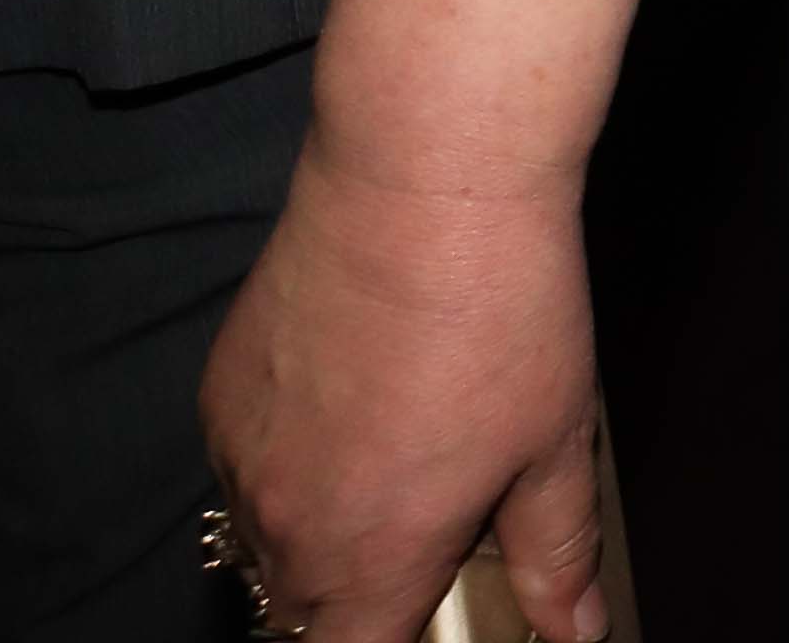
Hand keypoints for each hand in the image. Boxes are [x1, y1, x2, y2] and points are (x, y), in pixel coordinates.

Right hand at [201, 167, 619, 642]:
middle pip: (304, 607)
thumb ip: (554, 554)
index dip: (388, 638)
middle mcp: (288, 528)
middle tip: (426, 523)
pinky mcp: (216, 399)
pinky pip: (241, 467)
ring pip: (266, 539)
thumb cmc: (501, 315)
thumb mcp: (556, 446)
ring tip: (389, 455)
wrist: (421, 189)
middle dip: (358, 592)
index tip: (424, 607)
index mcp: (372, 559)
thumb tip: (573, 628)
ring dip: (317, 528)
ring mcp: (240, 462)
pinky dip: (282, 462)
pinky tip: (344, 403)